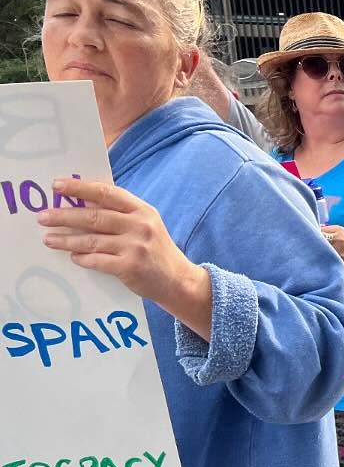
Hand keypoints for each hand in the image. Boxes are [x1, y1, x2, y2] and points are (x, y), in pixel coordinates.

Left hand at [38, 177, 207, 307]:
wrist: (178, 280)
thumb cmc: (155, 250)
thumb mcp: (144, 224)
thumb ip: (119, 213)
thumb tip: (83, 201)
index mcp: (142, 210)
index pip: (106, 193)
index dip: (80, 188)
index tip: (56, 186)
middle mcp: (140, 226)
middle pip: (94, 216)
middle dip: (64, 215)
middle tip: (42, 216)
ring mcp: (135, 247)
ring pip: (91, 240)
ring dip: (66, 239)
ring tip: (48, 239)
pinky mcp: (130, 267)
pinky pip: (97, 260)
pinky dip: (82, 258)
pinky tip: (73, 257)